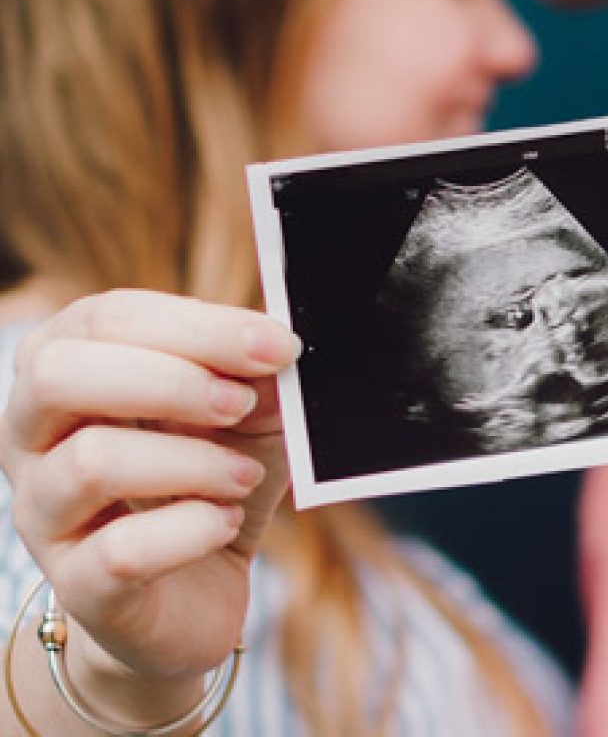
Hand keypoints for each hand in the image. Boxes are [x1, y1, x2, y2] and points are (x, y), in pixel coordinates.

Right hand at [0, 290, 298, 722]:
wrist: (198, 588)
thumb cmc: (213, 473)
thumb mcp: (247, 410)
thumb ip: (255, 372)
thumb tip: (276, 348)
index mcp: (67, 364)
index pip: (108, 318)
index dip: (200, 326)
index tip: (277, 345)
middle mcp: (31, 433)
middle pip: (58, 374)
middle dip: (169, 380)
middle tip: (242, 403)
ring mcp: (42, 512)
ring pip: (90, 463)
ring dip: (192, 461)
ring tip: (245, 474)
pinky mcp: (78, 584)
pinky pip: (120, 551)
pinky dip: (193, 530)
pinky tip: (226, 521)